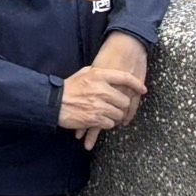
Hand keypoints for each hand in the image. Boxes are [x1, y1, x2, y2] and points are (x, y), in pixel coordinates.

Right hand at [77, 33, 149, 150]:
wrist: (53, 102)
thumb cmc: (69, 87)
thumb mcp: (84, 73)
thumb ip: (99, 73)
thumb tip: (113, 73)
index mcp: (99, 75)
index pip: (125, 78)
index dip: (137, 84)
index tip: (143, 89)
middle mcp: (101, 89)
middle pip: (125, 100)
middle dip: (122, 106)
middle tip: (117, 107)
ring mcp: (98, 105)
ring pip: (119, 114)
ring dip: (115, 116)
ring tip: (107, 114)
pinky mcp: (94, 118)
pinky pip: (110, 123)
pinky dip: (107, 123)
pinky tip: (99, 119)